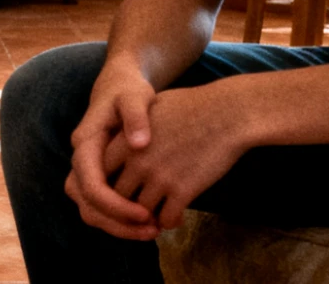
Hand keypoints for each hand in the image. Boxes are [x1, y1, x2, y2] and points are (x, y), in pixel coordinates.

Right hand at [66, 63, 161, 239]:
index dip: (116, 205)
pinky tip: (148, 221)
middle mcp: (80, 160)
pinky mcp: (95, 177)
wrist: (118, 86)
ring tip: (152, 230)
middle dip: (117, 223)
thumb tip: (139, 144)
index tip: (146, 213)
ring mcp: (85, 171)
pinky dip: (120, 220)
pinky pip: (100, 208)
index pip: (91, 185)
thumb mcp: (135, 96)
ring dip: (118, 227)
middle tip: (153, 230)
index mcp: (86, 142)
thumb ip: (136, 116)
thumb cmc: (128, 91)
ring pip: (90, 211)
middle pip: (87, 205)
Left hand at [103, 85, 249, 230]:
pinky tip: (175, 216)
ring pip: (140, 212)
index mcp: (125, 141)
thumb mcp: (151, 111)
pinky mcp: (182, 190)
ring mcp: (159, 177)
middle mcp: (137, 161)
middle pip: (117, 196)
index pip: (101, 174)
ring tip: (154, 218)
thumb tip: (126, 141)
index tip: (119, 191)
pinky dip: (169, 221)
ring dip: (147, 218)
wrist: (226, 114)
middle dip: (124, 207)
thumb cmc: (192, 107)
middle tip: (135, 212)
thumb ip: (132, 131)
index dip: (107, 186)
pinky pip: (166, 218)